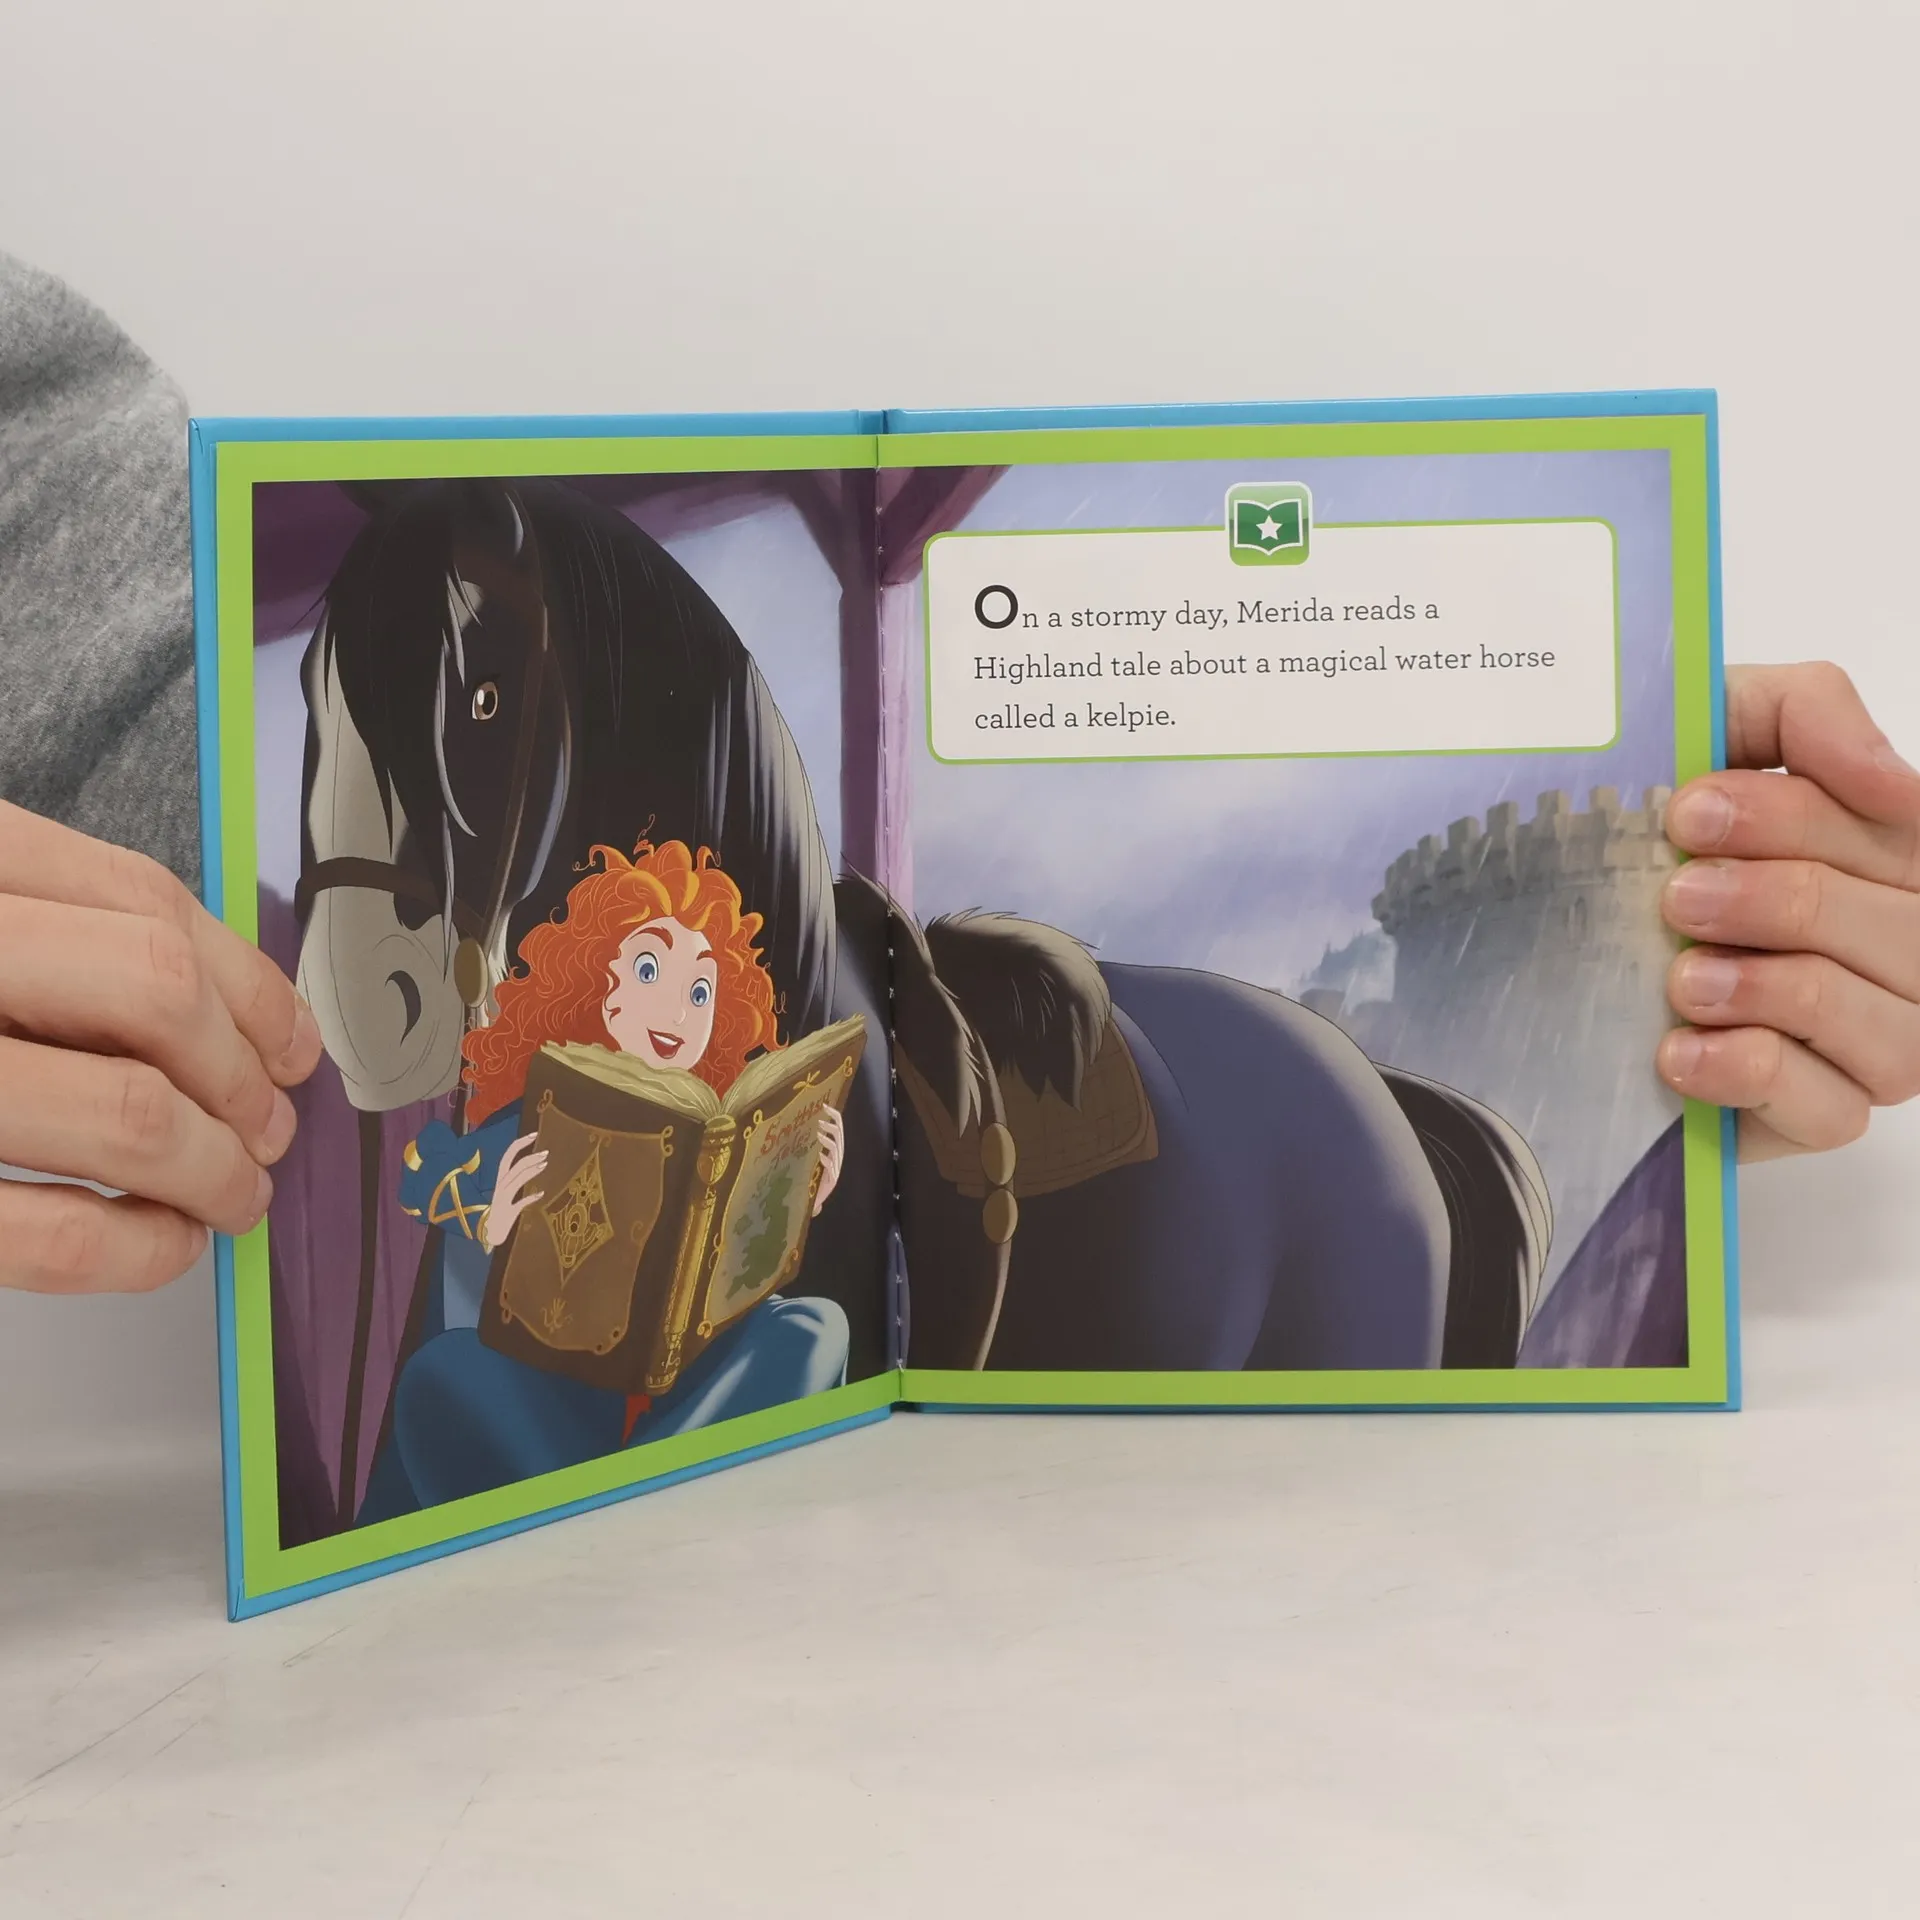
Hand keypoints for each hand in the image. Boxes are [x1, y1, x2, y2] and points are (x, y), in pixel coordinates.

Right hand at [0, 802, 322, 1292]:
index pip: (144, 904)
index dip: (251, 987)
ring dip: (216, 1168)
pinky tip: (162, 1243)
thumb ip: (64, 942)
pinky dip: (140, 1251)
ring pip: (130, 1115)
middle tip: (272, 1129)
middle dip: (243, 1076)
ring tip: (234, 1192)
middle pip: (159, 992)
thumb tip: (229, 1020)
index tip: (294, 1047)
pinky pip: (57, 1238)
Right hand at [481, 1132, 547, 1250]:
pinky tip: (541, 1194)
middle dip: (530, 1157)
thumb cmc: (502, 1210)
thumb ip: (519, 1179)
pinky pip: (520, 1203)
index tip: (534, 1134)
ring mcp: (503, 1199)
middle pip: (515, 1167)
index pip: (508, 1156)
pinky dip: (531, 1198)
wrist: (492, 1232)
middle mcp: (500, 1186)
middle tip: (545, 1153)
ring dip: (531, 1172)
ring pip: (517, 1180)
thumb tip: (536, 1166)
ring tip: (545, 1165)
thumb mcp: (509, 1192)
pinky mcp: (508, 1211)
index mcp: (500, 1179)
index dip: (520, 1144)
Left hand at [812, 1105, 843, 1215]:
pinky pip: (831, 1166)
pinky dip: (826, 1159)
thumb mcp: (810, 1158)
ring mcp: (836, 1169)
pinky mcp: (832, 1179)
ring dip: (828, 1139)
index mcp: (834, 1151)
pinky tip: (820, 1155)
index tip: (825, 1105)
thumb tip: (803, 1126)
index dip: (834, 1116)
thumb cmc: (809, 1178)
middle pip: (840, 1136)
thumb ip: (810, 1145)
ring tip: (818, 1134)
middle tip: (820, 1119)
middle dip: (832, 1124)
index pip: (838, 1129)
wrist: (812, 1201)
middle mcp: (837, 1158)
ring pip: (837, 1148)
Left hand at [1658, 664, 1919, 1161]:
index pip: (1898, 830)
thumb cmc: (1649, 827)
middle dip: (1777, 902)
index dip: (1793, 819)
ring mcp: (1874, 1035)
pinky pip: (1831, 1110)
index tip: (1687, 815)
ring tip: (1680, 976)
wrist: (1545, 943)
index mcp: (1892, 849)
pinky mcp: (1820, 1113)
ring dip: (1768, 990)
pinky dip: (1751, 1074)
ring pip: (1879, 1022)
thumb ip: (1804, 710)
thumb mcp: (1713, 729)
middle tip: (1678, 897)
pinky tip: (1679, 1052)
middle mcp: (1903, 943)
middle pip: (1897, 927)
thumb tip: (1888, 776)